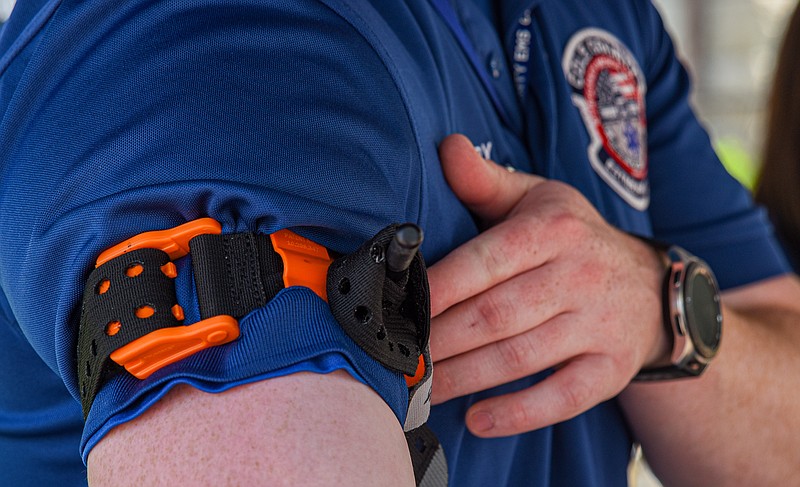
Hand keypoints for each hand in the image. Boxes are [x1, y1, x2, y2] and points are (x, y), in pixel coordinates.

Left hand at [427, 134, 668, 436]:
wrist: (651, 285)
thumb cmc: (574, 238)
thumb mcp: (537, 198)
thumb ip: (486, 181)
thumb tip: (446, 147)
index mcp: (553, 230)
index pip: (485, 260)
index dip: (438, 287)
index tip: (398, 305)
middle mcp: (580, 275)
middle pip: (496, 315)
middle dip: (440, 339)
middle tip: (398, 355)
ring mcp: (599, 325)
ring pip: (521, 357)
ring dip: (465, 377)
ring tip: (421, 387)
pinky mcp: (612, 368)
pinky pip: (565, 397)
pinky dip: (521, 412)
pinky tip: (478, 419)